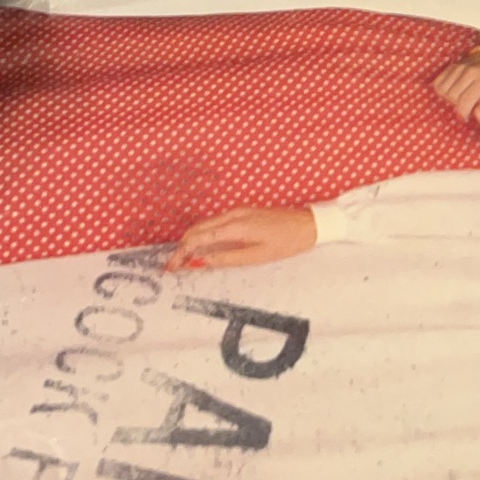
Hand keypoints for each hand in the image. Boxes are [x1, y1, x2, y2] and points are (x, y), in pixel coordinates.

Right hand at [166, 205, 317, 271]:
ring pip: (204, 224)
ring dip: (190, 240)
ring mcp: (237, 211)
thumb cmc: (286, 242)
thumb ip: (227, 258)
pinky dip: (203, 234)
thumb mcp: (257, 256)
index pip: (199, 239)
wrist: (308, 224)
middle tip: (172, 266)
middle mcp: (232, 215)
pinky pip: (215, 223)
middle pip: (197, 229)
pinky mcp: (242, 212)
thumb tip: (200, 262)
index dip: (182, 253)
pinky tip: (200, 246)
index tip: (171, 267)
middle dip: (181, 247)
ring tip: (182, 259)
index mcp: (235, 226)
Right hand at [434, 47, 479, 122]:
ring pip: (443, 90)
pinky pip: (439, 82)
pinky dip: (444, 89)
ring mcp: (461, 66)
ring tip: (461, 99)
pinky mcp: (455, 65)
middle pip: (452, 96)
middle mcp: (470, 71)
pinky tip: (455, 92)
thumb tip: (475, 115)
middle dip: (457, 104)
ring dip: (450, 97)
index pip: (464, 101)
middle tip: (465, 106)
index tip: (466, 117)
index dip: (463, 113)